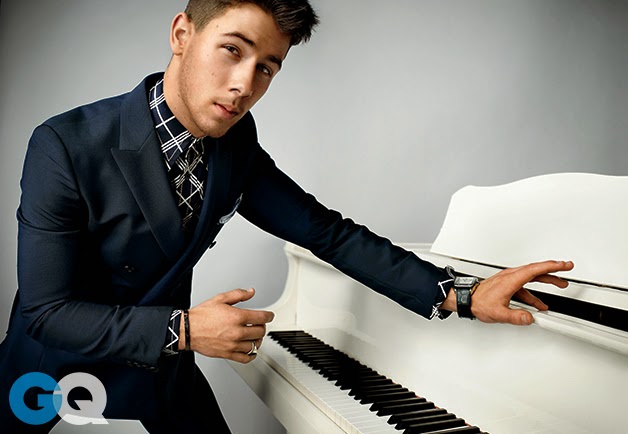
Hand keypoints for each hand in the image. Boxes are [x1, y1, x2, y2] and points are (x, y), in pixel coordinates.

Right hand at [181, 288, 273, 362]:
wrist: (187, 330)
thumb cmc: (201, 316)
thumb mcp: (221, 299)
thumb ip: (238, 294)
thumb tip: (250, 292)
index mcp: (237, 317)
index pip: (262, 317)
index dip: (269, 316)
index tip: (269, 316)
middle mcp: (237, 332)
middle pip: (260, 331)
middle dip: (262, 326)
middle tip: (259, 324)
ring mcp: (233, 345)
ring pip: (255, 345)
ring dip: (257, 340)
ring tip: (254, 336)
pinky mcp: (228, 354)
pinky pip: (246, 358)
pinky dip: (252, 354)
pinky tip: (250, 350)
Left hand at [442, 260, 573, 325]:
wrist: (467, 300)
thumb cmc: (478, 302)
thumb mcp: (498, 313)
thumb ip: (516, 316)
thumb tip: (529, 317)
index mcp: (511, 280)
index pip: (535, 270)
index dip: (551, 266)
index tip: (564, 265)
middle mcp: (511, 276)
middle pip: (536, 270)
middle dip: (553, 269)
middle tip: (567, 268)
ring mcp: (509, 280)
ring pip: (531, 277)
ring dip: (545, 280)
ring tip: (560, 284)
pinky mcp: (507, 285)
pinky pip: (525, 286)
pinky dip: (534, 293)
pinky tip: (539, 304)